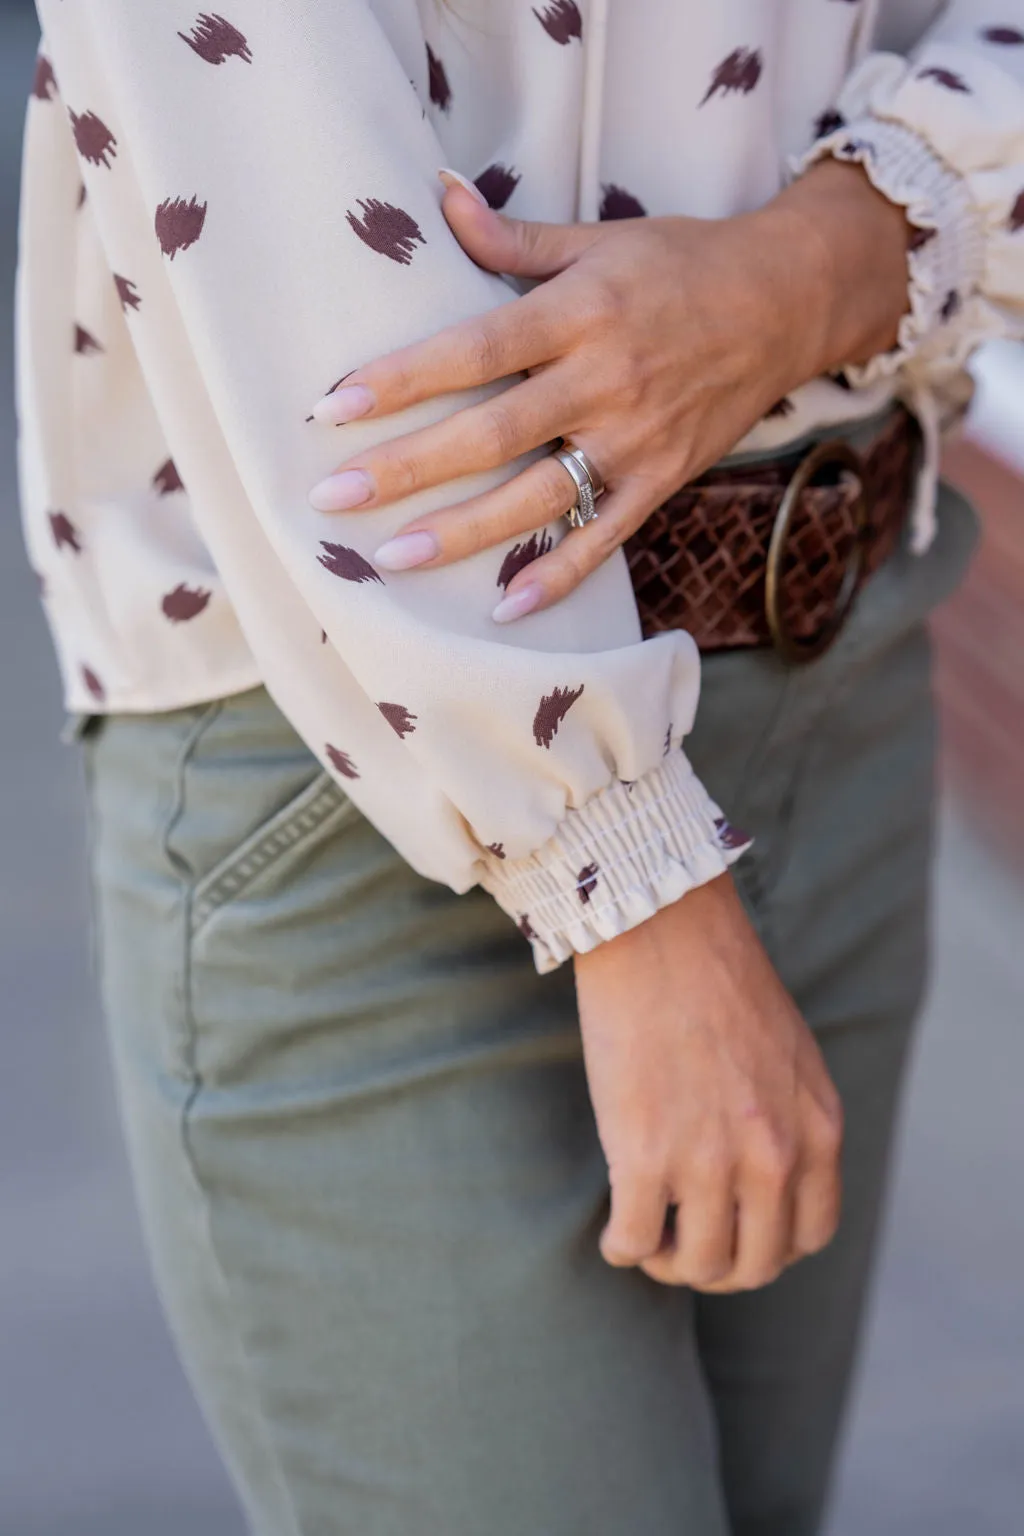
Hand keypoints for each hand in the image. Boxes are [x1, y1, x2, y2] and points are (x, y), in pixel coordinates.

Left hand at [308, 161, 909, 620]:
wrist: (788, 303)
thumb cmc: (683, 264)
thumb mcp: (599, 239)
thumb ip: (513, 238)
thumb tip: (437, 197)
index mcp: (580, 313)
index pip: (474, 350)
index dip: (402, 379)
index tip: (334, 405)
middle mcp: (604, 381)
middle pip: (490, 434)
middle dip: (407, 468)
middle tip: (333, 496)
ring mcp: (635, 440)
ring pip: (536, 498)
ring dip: (461, 533)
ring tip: (392, 558)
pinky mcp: (662, 481)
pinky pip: (604, 538)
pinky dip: (558, 577)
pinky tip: (504, 608)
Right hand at [573, 873, 843, 1290]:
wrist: (663, 931)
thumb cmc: (719, 977)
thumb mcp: (791, 1056)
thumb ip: (791, 1118)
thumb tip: (766, 1172)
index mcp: (817, 1130)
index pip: (809, 1235)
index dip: (769, 1249)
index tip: (736, 1233)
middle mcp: (773, 1157)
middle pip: (753, 1264)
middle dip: (716, 1267)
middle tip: (683, 1246)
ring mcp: (708, 1162)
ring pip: (694, 1265)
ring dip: (667, 1263)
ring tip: (645, 1236)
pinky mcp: (643, 1156)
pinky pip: (633, 1242)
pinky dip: (621, 1247)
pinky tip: (613, 1229)